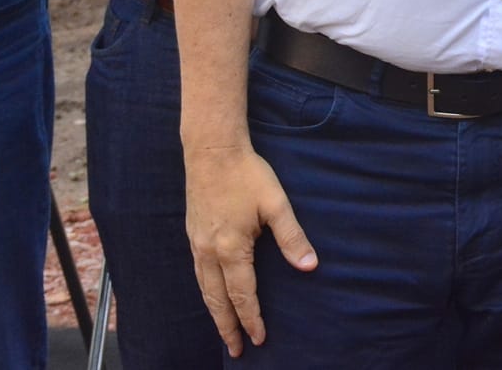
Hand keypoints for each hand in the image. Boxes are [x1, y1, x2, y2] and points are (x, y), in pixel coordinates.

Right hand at [185, 144, 315, 354]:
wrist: (211, 151)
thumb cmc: (247, 175)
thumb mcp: (277, 204)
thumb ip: (292, 237)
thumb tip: (309, 265)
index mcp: (231, 249)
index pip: (243, 294)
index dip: (252, 318)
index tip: (260, 338)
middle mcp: (209, 252)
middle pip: (217, 300)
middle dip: (228, 327)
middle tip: (237, 349)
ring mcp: (197, 245)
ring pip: (204, 289)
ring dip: (215, 313)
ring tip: (224, 331)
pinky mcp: (192, 235)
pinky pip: (198, 274)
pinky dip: (206, 293)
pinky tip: (213, 295)